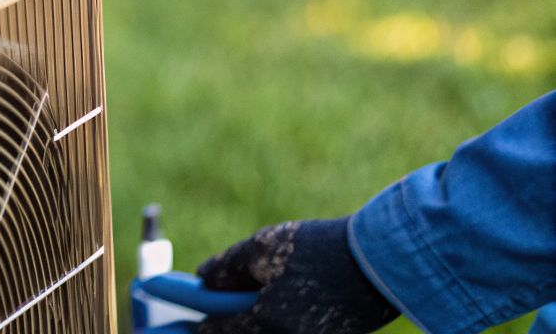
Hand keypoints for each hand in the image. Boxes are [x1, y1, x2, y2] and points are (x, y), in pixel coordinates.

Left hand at [197, 218, 400, 333]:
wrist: (385, 261)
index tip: (187, 321)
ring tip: (255, 303)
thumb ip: (226, 266)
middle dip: (229, 328)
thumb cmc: (322, 249)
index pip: (217, 333)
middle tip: (214, 316)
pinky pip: (294, 333)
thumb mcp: (263, 247)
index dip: (200, 325)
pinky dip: (279, 325)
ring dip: (254, 326)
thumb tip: (202, 279)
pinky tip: (280, 306)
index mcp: (268, 321)